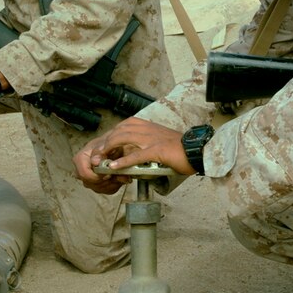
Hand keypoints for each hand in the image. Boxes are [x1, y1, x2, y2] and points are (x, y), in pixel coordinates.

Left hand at [74, 117, 193, 194]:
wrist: (195, 149)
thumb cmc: (178, 147)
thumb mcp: (158, 139)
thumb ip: (144, 142)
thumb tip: (132, 152)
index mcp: (145, 125)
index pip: (121, 127)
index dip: (109, 137)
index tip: (102, 148)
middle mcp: (146, 129)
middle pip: (118, 131)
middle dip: (105, 143)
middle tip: (97, 156)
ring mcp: (151, 138)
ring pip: (123, 139)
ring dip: (109, 149)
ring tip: (101, 160)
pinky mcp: (156, 150)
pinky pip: (136, 155)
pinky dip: (123, 161)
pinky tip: (114, 167)